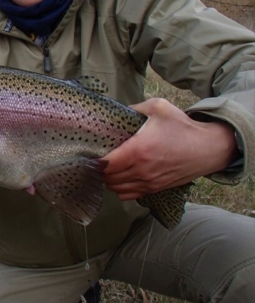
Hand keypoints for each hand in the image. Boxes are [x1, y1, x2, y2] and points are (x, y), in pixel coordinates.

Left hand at [103, 98, 236, 199]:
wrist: (209, 148)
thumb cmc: (182, 127)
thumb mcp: (158, 107)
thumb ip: (134, 108)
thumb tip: (118, 110)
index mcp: (138, 150)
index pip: (105, 164)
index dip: (95, 160)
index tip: (93, 151)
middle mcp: (141, 170)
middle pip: (108, 178)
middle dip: (100, 169)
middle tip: (100, 157)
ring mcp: (148, 182)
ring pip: (116, 189)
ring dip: (109, 179)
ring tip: (109, 167)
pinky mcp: (155, 189)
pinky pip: (129, 195)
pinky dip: (120, 188)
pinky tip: (121, 177)